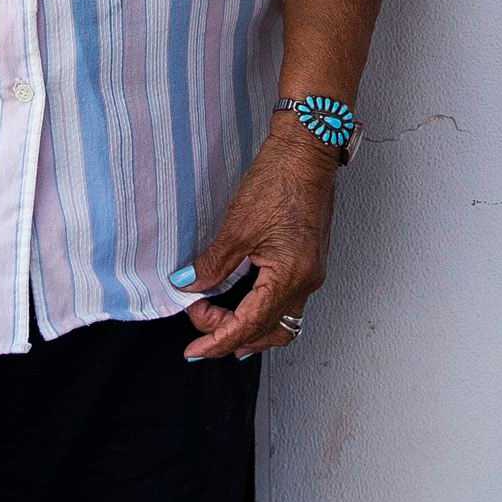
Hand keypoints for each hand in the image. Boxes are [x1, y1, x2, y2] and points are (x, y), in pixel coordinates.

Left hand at [175, 122, 338, 359]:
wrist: (307, 151)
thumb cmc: (279, 181)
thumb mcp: (237, 226)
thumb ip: (213, 264)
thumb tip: (190, 286)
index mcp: (290, 277)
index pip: (249, 326)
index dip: (217, 341)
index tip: (193, 350)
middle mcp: (307, 281)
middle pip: (269, 331)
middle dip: (231, 335)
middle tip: (198, 321)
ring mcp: (312, 272)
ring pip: (282, 321)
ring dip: (251, 330)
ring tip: (221, 328)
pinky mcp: (310, 260)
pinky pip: (288, 302)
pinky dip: (264, 311)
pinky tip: (246, 305)